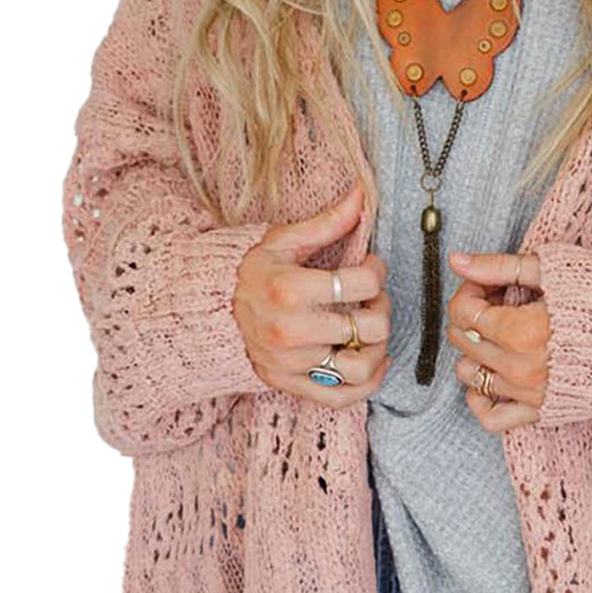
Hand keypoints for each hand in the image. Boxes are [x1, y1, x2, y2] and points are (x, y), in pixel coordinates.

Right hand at [234, 181, 390, 407]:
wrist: (210, 310)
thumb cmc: (251, 272)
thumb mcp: (283, 241)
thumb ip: (327, 222)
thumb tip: (362, 194)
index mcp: (290, 290)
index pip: (362, 284)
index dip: (377, 271)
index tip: (370, 266)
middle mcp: (291, 331)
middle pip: (369, 327)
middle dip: (381, 306)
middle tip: (371, 297)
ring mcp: (291, 364)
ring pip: (361, 367)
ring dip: (379, 346)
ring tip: (370, 328)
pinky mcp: (289, 384)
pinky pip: (342, 397)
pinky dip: (368, 383)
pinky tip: (373, 360)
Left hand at [445, 248, 549, 430]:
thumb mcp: (554, 270)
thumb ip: (500, 266)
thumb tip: (457, 261)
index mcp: (521, 331)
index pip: (464, 311)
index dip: (471, 290)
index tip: (491, 283)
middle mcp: (520, 368)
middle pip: (464, 340)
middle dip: (473, 315)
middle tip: (499, 301)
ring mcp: (530, 394)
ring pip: (470, 376)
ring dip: (475, 351)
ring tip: (500, 333)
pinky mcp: (543, 411)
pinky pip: (491, 418)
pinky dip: (480, 399)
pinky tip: (491, 375)